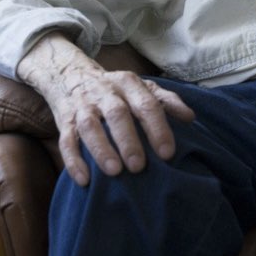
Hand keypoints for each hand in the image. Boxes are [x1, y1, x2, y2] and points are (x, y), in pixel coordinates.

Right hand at [16, 31, 194, 186]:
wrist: (71, 76)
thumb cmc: (117, 90)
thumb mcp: (142, 88)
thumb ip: (166, 101)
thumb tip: (190, 118)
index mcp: (129, 84)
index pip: (147, 105)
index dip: (158, 128)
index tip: (168, 153)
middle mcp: (105, 93)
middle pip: (117, 115)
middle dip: (129, 141)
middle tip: (140, 167)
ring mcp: (83, 107)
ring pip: (90, 127)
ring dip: (102, 150)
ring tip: (114, 172)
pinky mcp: (64, 121)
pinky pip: (66, 141)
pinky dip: (73, 161)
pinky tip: (84, 179)